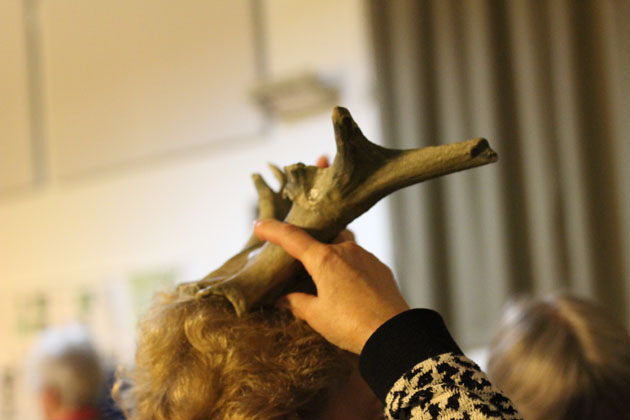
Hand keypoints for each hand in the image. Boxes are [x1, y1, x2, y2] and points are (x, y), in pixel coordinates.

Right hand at [254, 219, 409, 353]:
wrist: (393, 334)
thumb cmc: (351, 325)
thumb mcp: (316, 316)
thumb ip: (296, 303)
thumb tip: (283, 299)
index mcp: (324, 259)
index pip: (292, 237)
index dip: (273, 230)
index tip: (259, 226)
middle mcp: (345, 250)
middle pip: (320, 237)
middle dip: (307, 245)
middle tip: (296, 259)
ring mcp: (365, 256)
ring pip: (341, 245)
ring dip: (329, 256)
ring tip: (323, 277)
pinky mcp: (379, 267)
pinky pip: (358, 259)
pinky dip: (347, 266)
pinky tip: (346, 287)